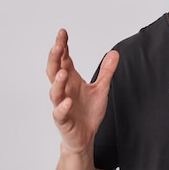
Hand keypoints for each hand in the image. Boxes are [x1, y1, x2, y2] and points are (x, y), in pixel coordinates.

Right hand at [47, 29, 118, 153]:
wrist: (85, 137)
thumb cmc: (89, 112)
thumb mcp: (101, 88)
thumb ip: (106, 71)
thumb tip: (114, 53)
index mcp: (71, 80)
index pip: (64, 59)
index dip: (62, 46)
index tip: (63, 33)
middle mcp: (64, 90)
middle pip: (54, 71)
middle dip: (54, 58)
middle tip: (58, 45)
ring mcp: (61, 105)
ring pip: (55, 92)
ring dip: (58, 82)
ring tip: (63, 72)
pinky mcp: (63, 120)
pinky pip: (60, 113)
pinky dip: (63, 107)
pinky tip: (68, 102)